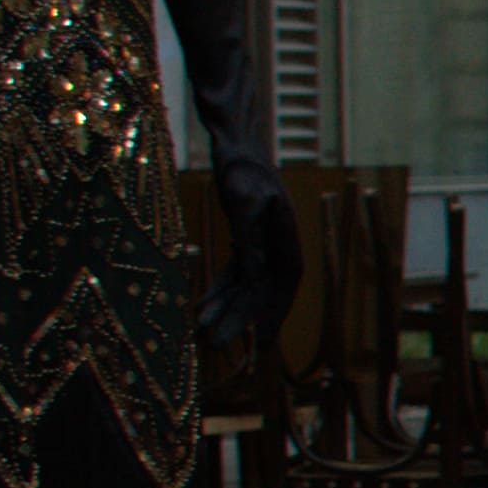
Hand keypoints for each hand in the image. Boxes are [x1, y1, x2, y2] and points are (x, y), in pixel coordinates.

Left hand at [197, 170, 301, 360]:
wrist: (235, 144)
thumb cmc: (241, 166)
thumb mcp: (243, 199)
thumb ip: (249, 237)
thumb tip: (254, 277)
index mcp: (286, 237)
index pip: (283, 285)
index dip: (274, 315)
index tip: (261, 344)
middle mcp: (279, 245)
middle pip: (263, 291)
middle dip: (242, 318)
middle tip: (217, 344)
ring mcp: (263, 244)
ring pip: (246, 285)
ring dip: (226, 306)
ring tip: (201, 327)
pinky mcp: (245, 239)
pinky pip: (234, 272)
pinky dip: (220, 288)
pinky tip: (202, 304)